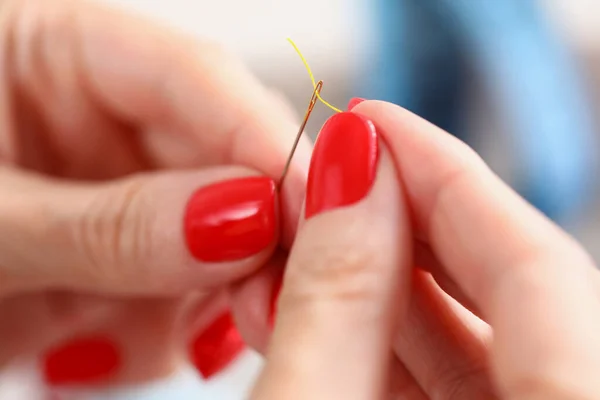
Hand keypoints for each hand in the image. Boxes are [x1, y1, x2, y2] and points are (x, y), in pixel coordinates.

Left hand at [0, 0, 309, 384]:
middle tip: (274, 295)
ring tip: (162, 338)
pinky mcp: (124, 254)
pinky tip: (121, 347)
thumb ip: (109, 225)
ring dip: (211, 292)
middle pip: (222, 158)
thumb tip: (241, 220)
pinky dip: (174, 327)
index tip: (318, 200)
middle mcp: (99, 118)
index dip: (261, 136)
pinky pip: (184, 287)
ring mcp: (119, 190)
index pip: (193, 75)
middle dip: (254, 229)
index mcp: (51, 53)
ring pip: (216, 233)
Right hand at [242, 101, 599, 398]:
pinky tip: (336, 312)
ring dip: (395, 285)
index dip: (448, 177)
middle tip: (344, 172)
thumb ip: (332, 308)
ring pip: (487, 342)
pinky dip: (396, 345)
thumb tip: (349, 179)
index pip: (536, 265)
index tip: (372, 122)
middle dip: (416, 221)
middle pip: (518, 293)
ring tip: (324, 236)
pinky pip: (465, 388)